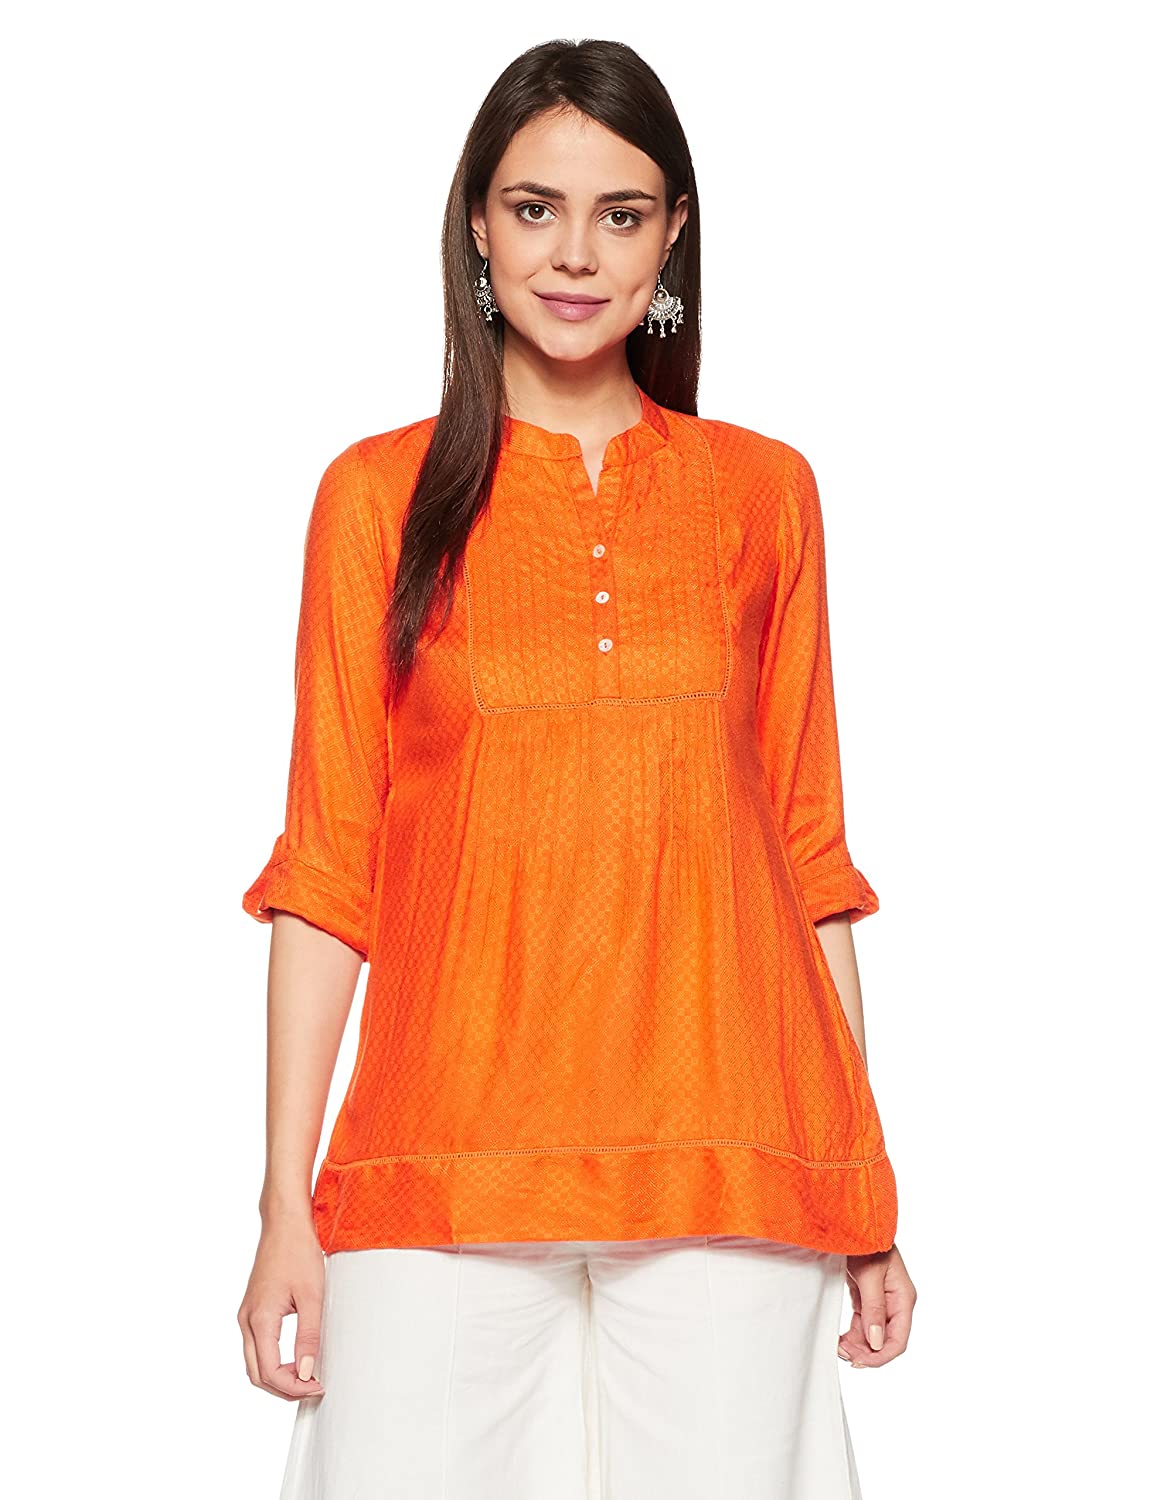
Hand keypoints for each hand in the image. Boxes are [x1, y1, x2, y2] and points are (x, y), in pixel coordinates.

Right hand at [237, 1214, 326, 1399]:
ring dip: (277, 1376)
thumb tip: (307, 1372)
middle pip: (256, 1374)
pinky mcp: (252, 1309)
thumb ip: (308, 1336)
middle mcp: (246, 1320)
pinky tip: (294, 1358)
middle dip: (283, 1388)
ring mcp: (246, 1314)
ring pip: (254, 1362)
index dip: (294, 1387)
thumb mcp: (312, 1296)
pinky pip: (256, 1346)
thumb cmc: (298, 1252)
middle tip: (312, 1388)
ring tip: (306, 1376)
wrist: (284, 1222)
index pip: (270, 1372)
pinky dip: (272, 1360)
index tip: (317, 1386)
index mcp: (259, 1319)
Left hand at [838, 1240, 915, 1366]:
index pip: (899, 1339)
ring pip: (874, 1333)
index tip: (859, 1362)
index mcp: (903, 1298)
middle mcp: (896, 1302)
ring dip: (858, 1345)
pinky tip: (841, 1338)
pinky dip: (853, 1334)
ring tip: (838, 1347)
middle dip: (867, 1352)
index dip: (881, 1356)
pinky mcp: (868, 1297)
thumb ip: (873, 1308)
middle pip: (886, 1340)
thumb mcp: (869, 1275)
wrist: (852, 1222)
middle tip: (842, 1354)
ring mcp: (882, 1300)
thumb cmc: (865, 1242)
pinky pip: (864, 1323)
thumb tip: (877, 1342)